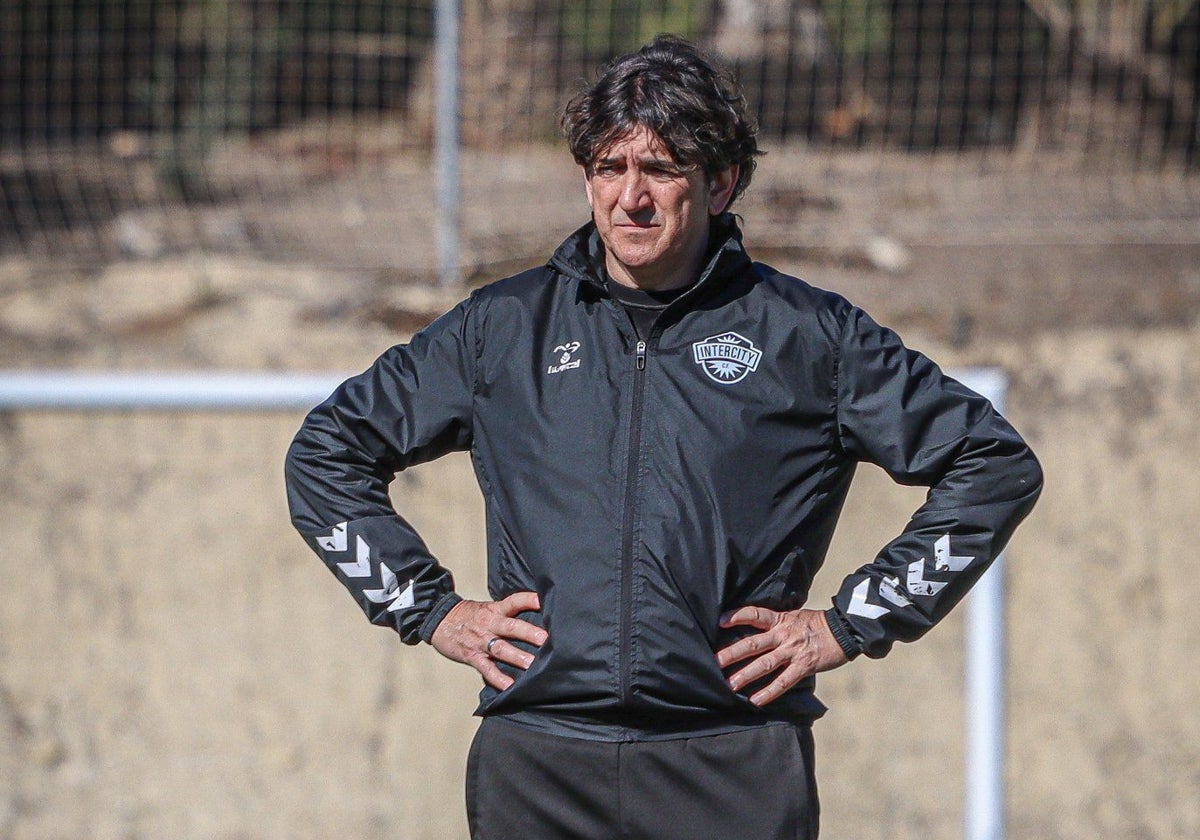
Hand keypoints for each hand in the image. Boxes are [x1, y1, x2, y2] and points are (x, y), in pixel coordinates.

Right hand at [430, 592, 547, 690]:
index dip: (528, 600)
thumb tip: (533, 617)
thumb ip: (506, 613)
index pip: (514, 601)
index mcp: (494, 610)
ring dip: (517, 656)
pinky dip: (497, 677)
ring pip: (500, 648)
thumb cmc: (467, 616)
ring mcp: (480, 641)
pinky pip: (486, 668)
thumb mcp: (487, 608)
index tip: (543, 601)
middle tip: (545, 639)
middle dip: (528, 633)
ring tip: (532, 664)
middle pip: (510, 627)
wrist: (438, 620)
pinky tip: (509, 685)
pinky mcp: (472, 656)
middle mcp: (489, 624)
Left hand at [715, 607, 848, 706]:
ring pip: (765, 664)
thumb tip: (758, 629)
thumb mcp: (794, 616)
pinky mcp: (804, 666)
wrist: (845, 630)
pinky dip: (769, 692)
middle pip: (754, 643)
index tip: (720, 621)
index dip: (737, 616)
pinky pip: (784, 681)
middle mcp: (783, 634)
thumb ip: (777, 623)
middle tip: (715, 662)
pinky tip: (756, 700)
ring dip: (746, 674)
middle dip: (733, 653)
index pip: (755, 614)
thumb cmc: (817, 624)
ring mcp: (793, 651)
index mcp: (780, 620)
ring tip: (731, 684)